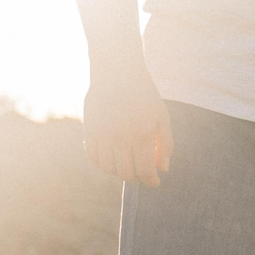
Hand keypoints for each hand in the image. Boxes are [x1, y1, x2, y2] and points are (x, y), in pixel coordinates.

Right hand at [84, 66, 173, 186]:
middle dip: (137, 178)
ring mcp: (102, 135)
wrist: (117, 72)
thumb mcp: (162, 117)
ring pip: (108, 168)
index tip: (155, 182)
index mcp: (142, 135)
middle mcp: (120, 138)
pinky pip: (93, 157)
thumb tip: (163, 169)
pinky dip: (102, 164)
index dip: (151, 181)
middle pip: (126, 173)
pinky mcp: (89, 130)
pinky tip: (112, 159)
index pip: (145, 170)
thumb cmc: (144, 94)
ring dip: (119, 172)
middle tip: (143, 174)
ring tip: (128, 166)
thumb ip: (165, 144)